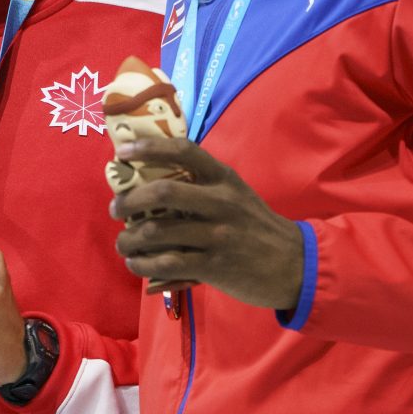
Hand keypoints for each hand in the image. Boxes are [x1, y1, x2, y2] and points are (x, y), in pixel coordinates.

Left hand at [110, 136, 304, 309]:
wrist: (296, 265)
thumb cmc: (256, 226)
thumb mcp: (236, 194)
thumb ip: (202, 186)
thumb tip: (151, 184)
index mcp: (224, 178)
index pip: (184, 151)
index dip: (149, 148)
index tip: (123, 152)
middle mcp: (220, 202)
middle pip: (163, 192)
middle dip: (130, 201)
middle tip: (116, 209)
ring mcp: (218, 234)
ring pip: (158, 232)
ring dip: (129, 240)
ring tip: (123, 244)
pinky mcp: (214, 265)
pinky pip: (167, 263)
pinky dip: (144, 265)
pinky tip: (138, 265)